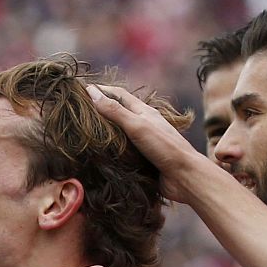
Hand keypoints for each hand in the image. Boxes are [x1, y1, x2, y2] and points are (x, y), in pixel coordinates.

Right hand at [85, 84, 203, 203]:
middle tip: (81, 111)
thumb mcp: (137, 125)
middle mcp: (145, 125)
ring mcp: (145, 143)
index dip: (102, 90)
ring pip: (121, 134)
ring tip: (86, 133)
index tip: (83, 89)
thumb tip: (91, 92)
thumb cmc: (164, 148)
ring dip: (106, 132)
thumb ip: (115, 111)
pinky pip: (124, 152)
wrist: (185, 177)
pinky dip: (112, 151)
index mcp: (145, 112)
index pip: (119, 95)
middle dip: (102, 109)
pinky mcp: (144, 161)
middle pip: (120, 113)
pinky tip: (102, 155)